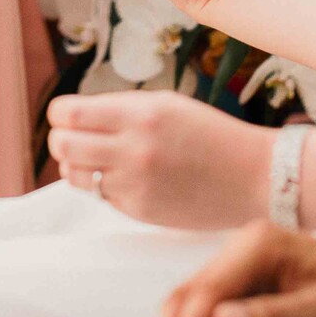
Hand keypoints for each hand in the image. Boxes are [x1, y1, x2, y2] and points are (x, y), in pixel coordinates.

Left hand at [46, 90, 272, 229]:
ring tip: (97, 162)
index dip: (60, 115)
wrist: (255, 176)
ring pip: (75, 175)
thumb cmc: (210, 134)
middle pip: (62, 145)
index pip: (68, 113)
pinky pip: (103, 197)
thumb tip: (75, 118)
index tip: (67, 118)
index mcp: (139, 113)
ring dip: (78, 167)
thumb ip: (121, 110)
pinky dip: (107, 188)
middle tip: (73, 141)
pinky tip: (130, 180)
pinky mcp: (140, 211)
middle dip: (61, 142)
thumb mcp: (167, 105)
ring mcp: (135, 183)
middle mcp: (133, 148)